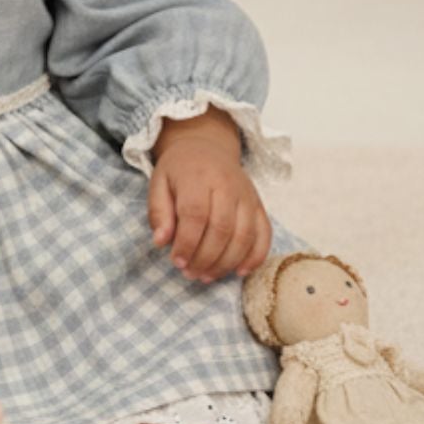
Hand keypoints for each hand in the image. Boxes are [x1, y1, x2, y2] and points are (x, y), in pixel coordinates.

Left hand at [147, 110, 271, 282]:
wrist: (207, 147)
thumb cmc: (179, 170)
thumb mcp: (158, 183)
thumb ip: (158, 212)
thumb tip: (161, 241)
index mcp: (198, 177)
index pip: (196, 215)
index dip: (187, 243)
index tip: (177, 261)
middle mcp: (228, 185)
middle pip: (222, 229)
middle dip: (205, 258)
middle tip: (190, 273)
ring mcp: (247, 195)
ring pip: (244, 235)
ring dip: (226, 263)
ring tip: (207, 276)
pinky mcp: (259, 205)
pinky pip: (265, 233)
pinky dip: (255, 256)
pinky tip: (239, 271)